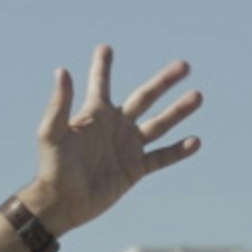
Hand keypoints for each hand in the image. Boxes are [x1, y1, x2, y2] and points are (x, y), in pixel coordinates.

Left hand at [28, 47, 201, 239]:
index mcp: (95, 114)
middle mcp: (115, 126)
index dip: (102, 66)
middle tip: (184, 65)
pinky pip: (161, 157)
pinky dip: (178, 151)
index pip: (101, 83)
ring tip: (198, 96)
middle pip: (145, 98)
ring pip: (159, 124)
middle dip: (164, 81)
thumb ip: (60, 103)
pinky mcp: (135, 169)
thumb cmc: (53, 167)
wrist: (62, 203)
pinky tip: (195, 142)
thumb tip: (62, 70)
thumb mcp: (53, 133)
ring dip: (179, 111)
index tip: (104, 48)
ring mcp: (127, 147)